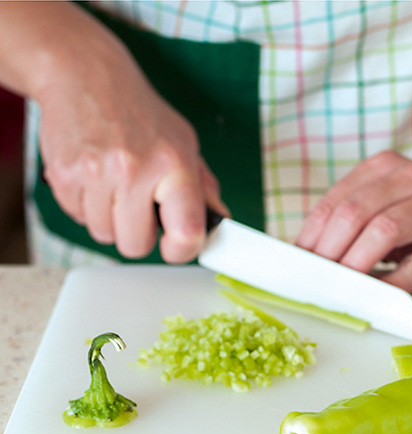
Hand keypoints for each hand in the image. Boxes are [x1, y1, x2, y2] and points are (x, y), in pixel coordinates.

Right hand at [25, 4, 227, 262]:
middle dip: (138, 233)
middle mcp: (134, 171)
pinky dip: (86, 206)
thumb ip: (203, 188)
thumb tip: (220, 223)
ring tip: (114, 186)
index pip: (186, 234)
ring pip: (103, 235)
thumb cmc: (141, 113)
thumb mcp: (184, 143)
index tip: (176, 245)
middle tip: (139, 206)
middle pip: (135, 246)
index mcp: (174, 165)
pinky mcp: (62, 175)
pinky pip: (77, 218)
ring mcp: (95, 174)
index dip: (182, 250)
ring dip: (110, 219)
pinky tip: (94, 179)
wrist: (86, 76)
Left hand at [295, 151, 411, 292]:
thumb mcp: (394, 203)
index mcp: (388, 166)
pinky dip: (392, 284)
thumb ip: (359, 220)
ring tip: (342, 287)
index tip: (298, 262)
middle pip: (355, 212)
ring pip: (384, 231)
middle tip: (316, 279)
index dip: (311, 233)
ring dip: (355, 264)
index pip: (337, 199)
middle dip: (328, 250)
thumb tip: (312, 256)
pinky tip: (379, 296)